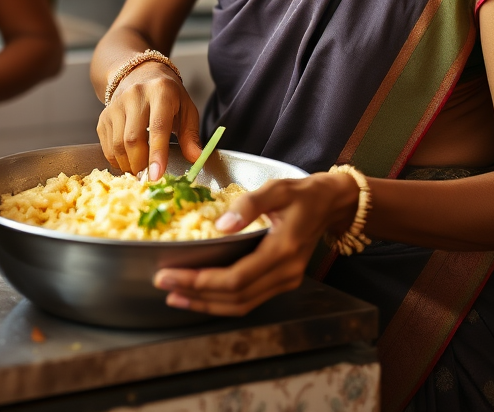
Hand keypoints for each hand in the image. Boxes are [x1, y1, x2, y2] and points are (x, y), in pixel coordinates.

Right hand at [97, 63, 202, 179]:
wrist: (140, 74)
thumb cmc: (168, 95)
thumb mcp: (186, 109)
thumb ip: (191, 135)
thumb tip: (197, 159)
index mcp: (161, 92)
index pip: (158, 126)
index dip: (157, 153)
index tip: (157, 176)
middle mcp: (135, 95)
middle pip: (133, 139)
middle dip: (141, 164)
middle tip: (149, 178)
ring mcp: (116, 104)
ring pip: (117, 144)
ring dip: (128, 165)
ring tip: (140, 170)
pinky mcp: (104, 115)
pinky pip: (107, 145)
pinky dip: (116, 160)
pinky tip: (128, 161)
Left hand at [153, 172, 359, 315]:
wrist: (330, 204)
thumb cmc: (301, 194)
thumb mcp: (276, 189)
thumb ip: (249, 205)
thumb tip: (220, 226)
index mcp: (282, 251)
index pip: (235, 278)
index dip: (200, 281)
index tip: (169, 274)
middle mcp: (285, 274)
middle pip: (235, 298)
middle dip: (196, 295)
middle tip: (163, 286)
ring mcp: (285, 281)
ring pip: (242, 304)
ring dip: (207, 304)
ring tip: (176, 296)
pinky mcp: (281, 282)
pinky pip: (249, 299)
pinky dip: (222, 301)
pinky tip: (202, 294)